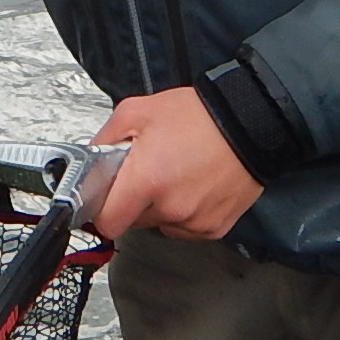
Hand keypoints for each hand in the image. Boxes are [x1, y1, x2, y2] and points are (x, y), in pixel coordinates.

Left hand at [86, 87, 263, 241]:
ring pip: (161, 224)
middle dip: (134, 201)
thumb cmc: (196, 115)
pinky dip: (185, 211)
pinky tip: (194, 185)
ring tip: (175, 173)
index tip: (105, 200)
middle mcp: (170, 207)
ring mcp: (194, 221)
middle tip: (147, 172)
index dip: (102, 210)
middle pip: (134, 221)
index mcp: (146, 180)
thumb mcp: (137, 111)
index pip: (108, 222)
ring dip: (161, 206)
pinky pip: (186, 227)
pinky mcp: (214, 228)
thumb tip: (92, 160)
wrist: (247, 122)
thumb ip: (106, 137)